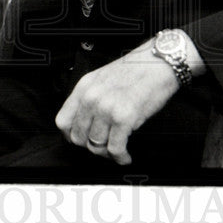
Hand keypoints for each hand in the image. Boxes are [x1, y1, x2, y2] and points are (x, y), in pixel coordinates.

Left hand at [54, 41, 179, 165]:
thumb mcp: (102, 79)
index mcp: (84, 88)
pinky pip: (115, 149)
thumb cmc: (136, 70)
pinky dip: (121, 158)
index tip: (82, 140)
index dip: (71, 136)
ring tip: (117, 151)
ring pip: (96, 145)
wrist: (159, 64)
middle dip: (91, 146)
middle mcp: (92, 98)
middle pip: (79, 137)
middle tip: (104, 147)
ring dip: (107, 153)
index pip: (63, 122)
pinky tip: (125, 157)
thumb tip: (86, 124)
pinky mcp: (124, 118)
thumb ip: (90, 99)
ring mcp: (106, 108)